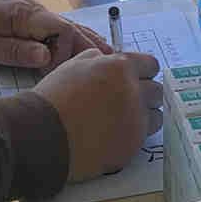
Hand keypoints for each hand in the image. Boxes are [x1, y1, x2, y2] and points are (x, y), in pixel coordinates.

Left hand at [0, 0, 107, 73]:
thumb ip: (13, 51)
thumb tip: (46, 56)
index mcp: (22, 15)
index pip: (60, 30)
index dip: (69, 51)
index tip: (63, 73)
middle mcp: (33, 11)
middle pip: (70, 28)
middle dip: (88, 49)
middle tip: (105, 72)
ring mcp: (32, 14)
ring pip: (68, 29)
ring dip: (87, 45)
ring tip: (112, 63)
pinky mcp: (29, 21)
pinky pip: (58, 31)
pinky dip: (75, 42)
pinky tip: (90, 53)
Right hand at [35, 50, 163, 180]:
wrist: (44, 134)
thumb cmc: (53, 99)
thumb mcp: (72, 66)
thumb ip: (96, 59)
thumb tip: (106, 58)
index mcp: (120, 67)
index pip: (151, 65)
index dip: (142, 72)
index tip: (135, 80)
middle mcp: (134, 91)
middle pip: (156, 91)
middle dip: (144, 95)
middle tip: (124, 103)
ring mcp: (136, 119)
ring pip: (156, 115)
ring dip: (144, 117)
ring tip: (120, 121)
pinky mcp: (134, 143)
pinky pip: (145, 137)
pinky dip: (134, 135)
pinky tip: (114, 135)